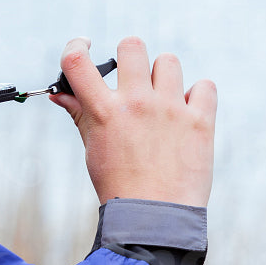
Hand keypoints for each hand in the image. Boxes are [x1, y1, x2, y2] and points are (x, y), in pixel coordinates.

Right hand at [50, 36, 215, 206]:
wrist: (155, 219)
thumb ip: (80, 114)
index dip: (76, 45)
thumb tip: (61, 95)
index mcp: (105, 111)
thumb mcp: (93, 148)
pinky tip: (187, 111)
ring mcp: (171, 110)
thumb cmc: (119, 184)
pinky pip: (204, 86)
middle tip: (133, 78)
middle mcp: (137, 103)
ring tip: (162, 99)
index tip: (84, 46)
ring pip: (168, 61)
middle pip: (132, 46)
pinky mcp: (199, 121)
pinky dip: (197, 95)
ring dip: (163, 75)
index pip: (77, 61)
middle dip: (130, 57)